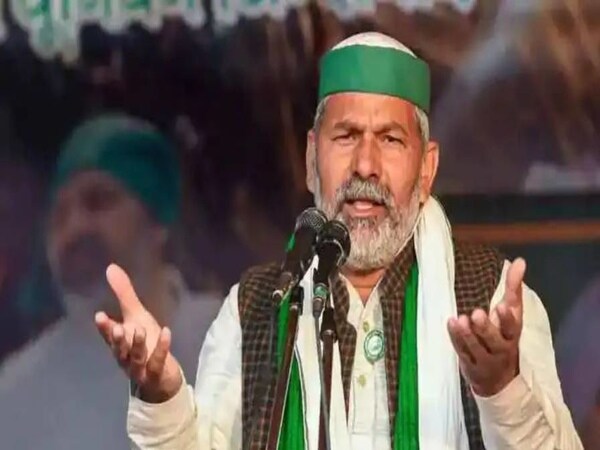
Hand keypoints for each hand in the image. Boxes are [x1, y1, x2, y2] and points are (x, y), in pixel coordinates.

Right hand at [95, 264, 182, 402]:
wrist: (162, 376)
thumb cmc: (147, 342)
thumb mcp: (137, 316)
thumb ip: (124, 294)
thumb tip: (110, 267)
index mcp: (120, 343)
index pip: (109, 335)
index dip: (104, 327)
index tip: (99, 316)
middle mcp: (127, 356)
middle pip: (119, 349)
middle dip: (117, 340)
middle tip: (117, 328)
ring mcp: (141, 368)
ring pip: (136, 358)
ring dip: (137, 345)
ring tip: (140, 330)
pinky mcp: (156, 374)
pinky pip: (157, 362)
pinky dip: (162, 348)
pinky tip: (167, 333)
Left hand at [447, 258, 525, 396]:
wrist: (500, 379)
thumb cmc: (504, 335)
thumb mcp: (511, 313)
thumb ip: (514, 287)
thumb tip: (521, 261)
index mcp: (512, 335)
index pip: (513, 327)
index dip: (508, 318)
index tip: (502, 305)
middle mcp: (501, 349)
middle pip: (494, 340)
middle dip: (486, 328)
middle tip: (476, 314)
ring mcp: (485, 359)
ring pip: (476, 348)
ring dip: (467, 334)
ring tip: (460, 319)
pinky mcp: (470, 365)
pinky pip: (462, 351)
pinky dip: (456, 338)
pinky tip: (450, 323)